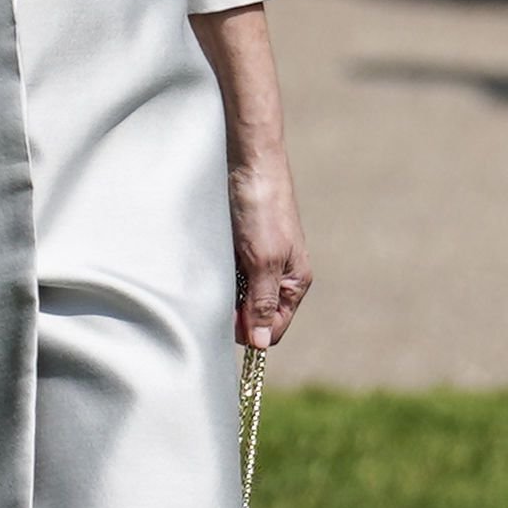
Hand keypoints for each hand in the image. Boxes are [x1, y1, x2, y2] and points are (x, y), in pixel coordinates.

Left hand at [231, 147, 312, 350]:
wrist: (247, 162)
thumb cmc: (262, 208)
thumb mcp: (264, 261)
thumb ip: (263, 303)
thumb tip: (261, 345)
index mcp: (294, 282)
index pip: (272, 328)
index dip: (250, 331)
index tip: (227, 320)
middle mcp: (278, 276)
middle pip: (254, 315)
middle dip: (235, 311)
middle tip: (218, 292)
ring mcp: (258, 262)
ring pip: (238, 296)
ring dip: (224, 291)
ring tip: (218, 269)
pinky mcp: (240, 248)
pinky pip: (228, 275)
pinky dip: (218, 274)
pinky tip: (213, 260)